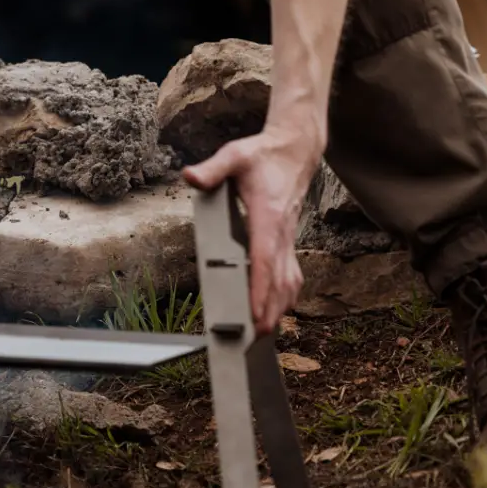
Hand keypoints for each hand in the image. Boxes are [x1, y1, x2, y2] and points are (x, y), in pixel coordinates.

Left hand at [182, 127, 320, 334]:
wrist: (294, 150)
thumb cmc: (261, 155)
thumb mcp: (234, 155)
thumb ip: (213, 169)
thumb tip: (192, 176)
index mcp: (268, 216)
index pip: (264, 258)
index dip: (260, 288)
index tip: (254, 312)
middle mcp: (282, 232)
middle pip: (279, 279)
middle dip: (270, 310)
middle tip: (256, 337)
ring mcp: (289, 239)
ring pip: (289, 281)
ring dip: (279, 308)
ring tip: (264, 333)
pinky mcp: (289, 241)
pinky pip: (292, 274)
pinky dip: (286, 296)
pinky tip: (277, 310)